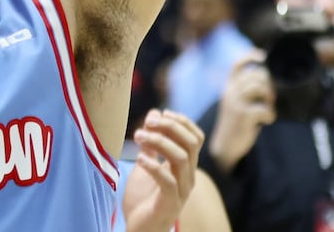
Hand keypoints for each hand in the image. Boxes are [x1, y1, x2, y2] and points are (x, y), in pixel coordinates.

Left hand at [123, 109, 207, 231]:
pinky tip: (139, 159)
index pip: (196, 138)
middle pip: (191, 144)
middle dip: (170, 127)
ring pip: (181, 158)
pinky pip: (168, 181)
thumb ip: (150, 144)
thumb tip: (153, 114)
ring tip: (137, 136)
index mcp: (185, 167)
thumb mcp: (145, 165)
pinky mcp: (170, 204)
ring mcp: (182, 191)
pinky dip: (154, 167)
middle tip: (148, 121)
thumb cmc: (143, 199)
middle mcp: (188, 177)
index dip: (182, 121)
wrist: (140, 230)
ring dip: (159, 142)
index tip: (161, 113)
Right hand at [207, 50, 275, 171]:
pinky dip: (270, 115)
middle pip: (255, 75)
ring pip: (259, 88)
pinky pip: (264, 109)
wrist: (225, 147)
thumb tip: (267, 76)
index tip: (263, 56)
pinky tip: (267, 121)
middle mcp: (231, 92)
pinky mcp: (243, 117)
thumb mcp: (236, 102)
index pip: (237, 64)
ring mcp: (236, 103)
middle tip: (270, 98)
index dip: (250, 56)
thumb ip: (246, 89)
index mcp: (229, 87)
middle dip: (268, 84)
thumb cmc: (237, 123)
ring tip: (269, 107)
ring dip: (270, 97)